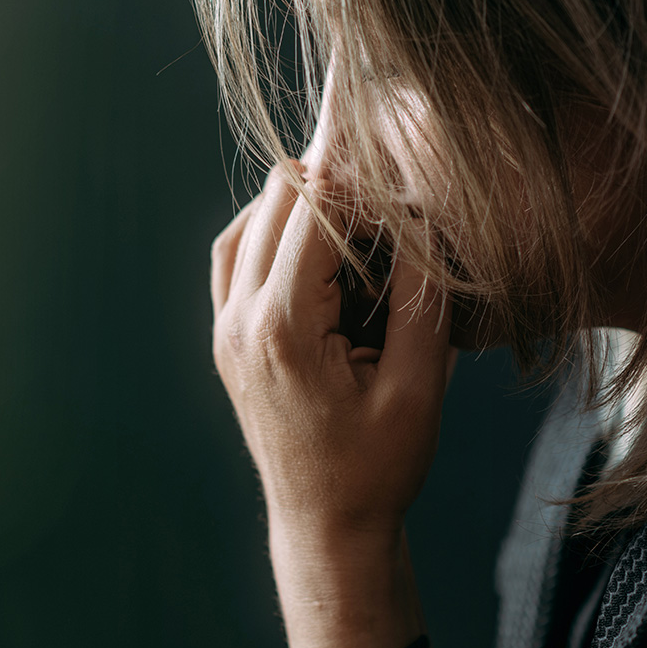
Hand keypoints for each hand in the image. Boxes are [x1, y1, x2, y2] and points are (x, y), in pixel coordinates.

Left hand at [210, 161, 454, 538]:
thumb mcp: (419, 386)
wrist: (326, 527)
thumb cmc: (378, 467)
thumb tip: (417, 220)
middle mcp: (240, 321)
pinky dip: (271, 233)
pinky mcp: (226, 340)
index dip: (351, 163)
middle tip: (382, 178)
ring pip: (248, 224)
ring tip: (355, 210)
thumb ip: (422, 299)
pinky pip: (235, 258)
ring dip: (298, 204)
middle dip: (330, 179)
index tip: (376, 120)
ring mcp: (224, 330)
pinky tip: (314, 243)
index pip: (312, 210)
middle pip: (275, 204)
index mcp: (284, 329)